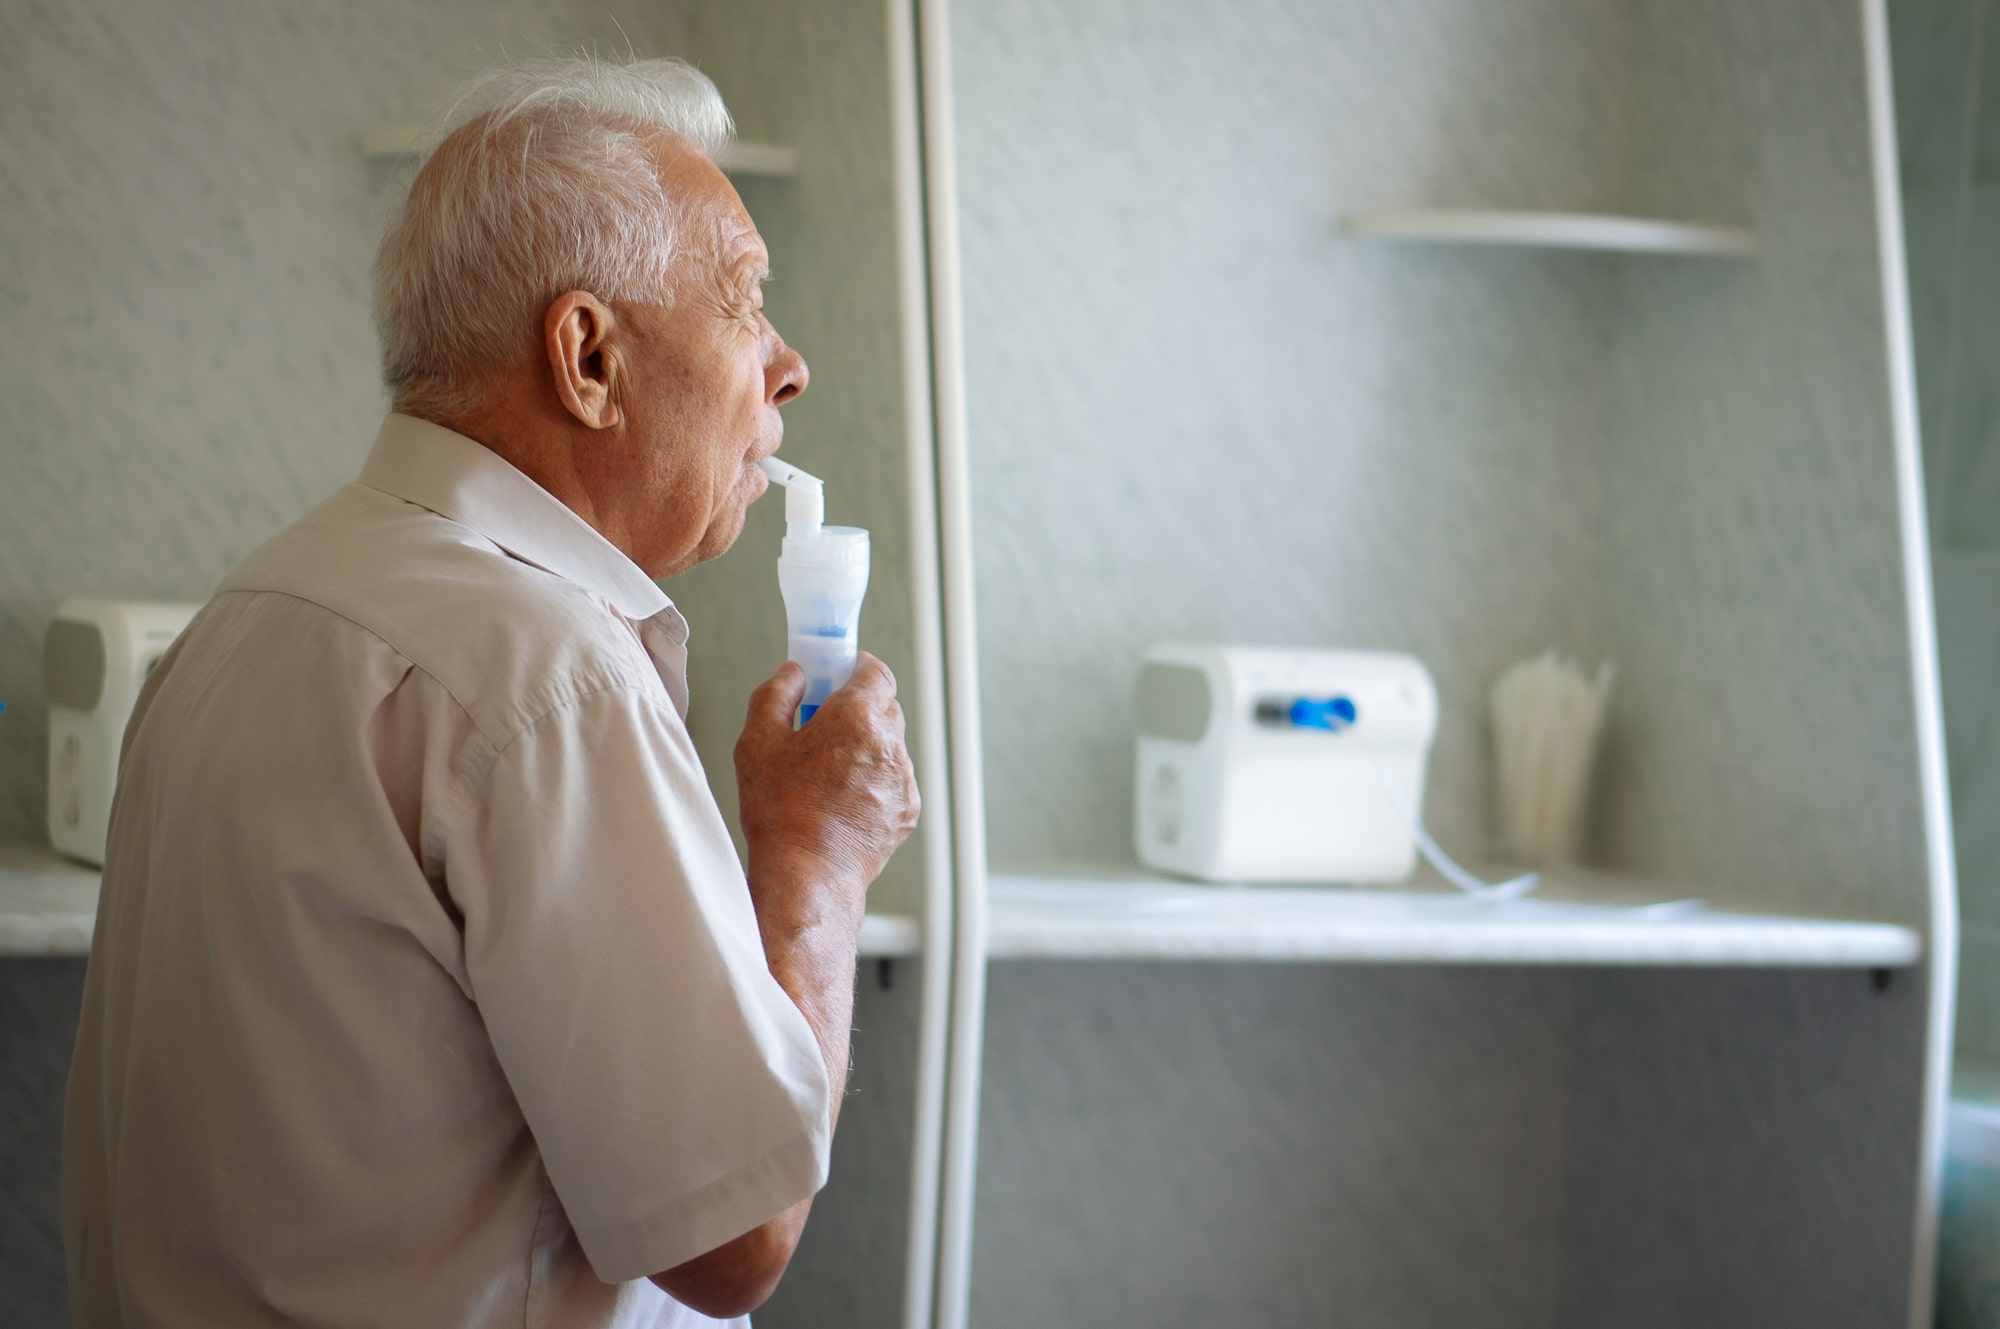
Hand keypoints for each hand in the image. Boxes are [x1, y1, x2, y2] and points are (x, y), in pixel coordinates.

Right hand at [734, 653, 919, 922]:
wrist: (808, 874)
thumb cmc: (780, 812)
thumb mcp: (758, 742)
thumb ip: (775, 695)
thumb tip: (793, 674)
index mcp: (857, 718)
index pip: (875, 671)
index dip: (855, 668)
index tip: (835, 674)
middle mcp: (890, 745)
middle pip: (884, 706)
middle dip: (857, 707)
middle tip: (822, 722)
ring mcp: (903, 780)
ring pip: (888, 745)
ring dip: (864, 747)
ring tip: (826, 771)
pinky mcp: (907, 811)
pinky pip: (892, 780)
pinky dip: (872, 780)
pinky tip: (840, 800)